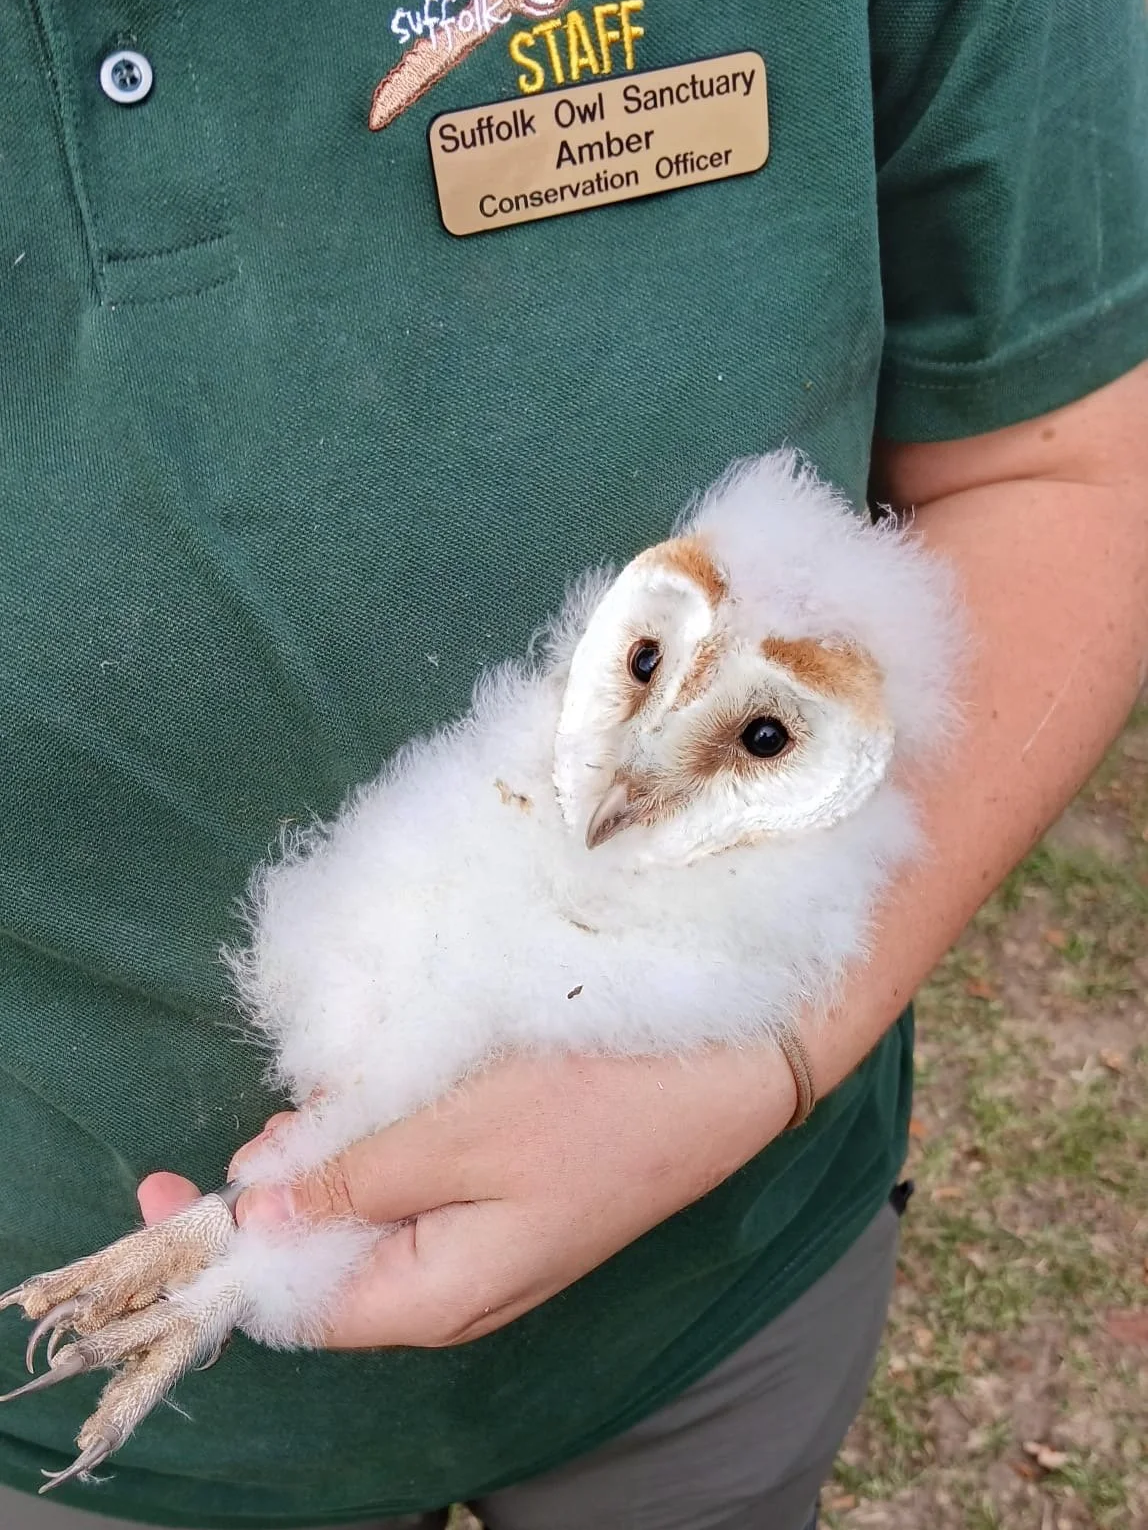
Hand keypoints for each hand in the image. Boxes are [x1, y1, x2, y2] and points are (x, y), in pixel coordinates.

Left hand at [138, 1047, 796, 1347]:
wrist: (735, 1072)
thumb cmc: (596, 1102)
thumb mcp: (455, 1133)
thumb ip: (348, 1172)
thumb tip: (251, 1202)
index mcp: (432, 1297)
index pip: (290, 1303)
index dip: (218, 1251)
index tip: (158, 1183)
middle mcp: (454, 1290)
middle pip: (328, 1260)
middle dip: (280, 1190)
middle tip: (269, 1118)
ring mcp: (488, 1246)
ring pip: (374, 1213)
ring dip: (336, 1157)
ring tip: (329, 1098)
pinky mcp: (513, 1201)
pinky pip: (422, 1186)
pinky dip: (386, 1142)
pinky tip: (389, 1094)